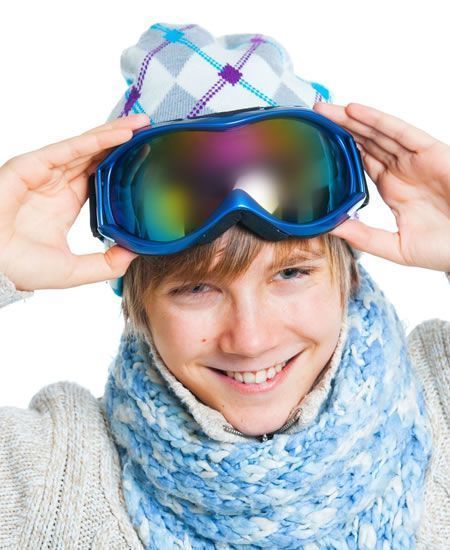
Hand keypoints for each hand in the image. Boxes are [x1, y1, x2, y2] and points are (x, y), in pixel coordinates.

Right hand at [0, 113, 149, 291]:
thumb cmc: (21, 268)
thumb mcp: (74, 269)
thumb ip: (105, 264)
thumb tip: (133, 256)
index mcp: (66, 203)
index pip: (99, 176)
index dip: (121, 164)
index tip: (145, 156)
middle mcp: (57, 184)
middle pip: (96, 155)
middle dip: (122, 141)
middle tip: (149, 129)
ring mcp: (45, 173)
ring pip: (86, 146)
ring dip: (114, 133)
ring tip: (142, 124)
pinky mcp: (33, 165)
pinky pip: (70, 149)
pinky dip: (96, 140)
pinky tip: (121, 135)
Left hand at [313, 101, 449, 271]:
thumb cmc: (445, 248)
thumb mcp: (395, 247)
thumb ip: (364, 237)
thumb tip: (332, 230)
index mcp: (393, 189)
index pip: (361, 161)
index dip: (340, 149)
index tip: (317, 142)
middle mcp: (402, 171)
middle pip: (365, 142)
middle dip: (340, 128)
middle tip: (315, 115)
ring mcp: (415, 160)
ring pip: (378, 132)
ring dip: (353, 119)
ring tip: (326, 109)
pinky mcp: (430, 153)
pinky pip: (401, 132)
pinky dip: (378, 120)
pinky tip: (355, 112)